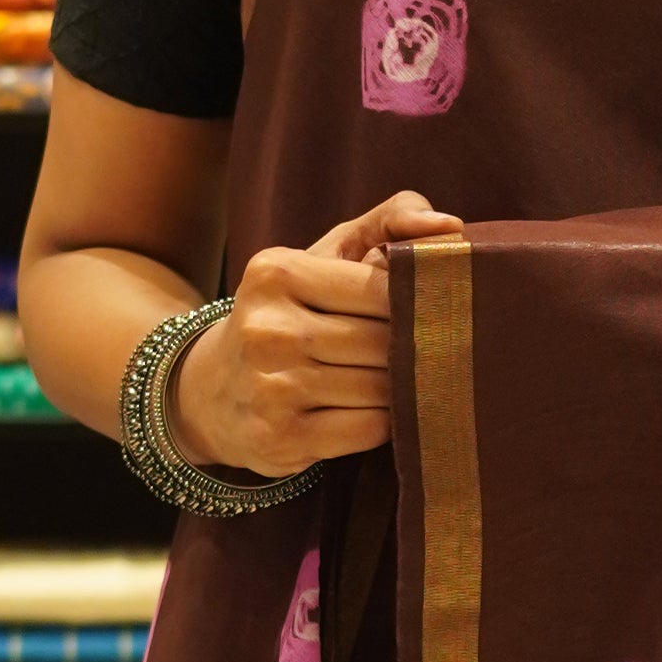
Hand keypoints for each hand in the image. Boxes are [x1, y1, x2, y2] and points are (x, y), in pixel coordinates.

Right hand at [168, 191, 458, 474]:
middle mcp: (267, 329)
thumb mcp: (324, 256)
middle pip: (383, 342)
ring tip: (385, 379)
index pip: (382, 288)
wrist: (211, 390)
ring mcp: (270, 388)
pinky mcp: (281, 439)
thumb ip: (388, 222)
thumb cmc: (288, 313)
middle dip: (408, 349)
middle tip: (413, 351)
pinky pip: (368, 429)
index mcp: (277, 272)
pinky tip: (363, 409)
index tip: (421, 311)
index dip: (413, 303)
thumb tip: (450, 226)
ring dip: (397, 388)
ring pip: (381, 389)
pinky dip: (381, 422)